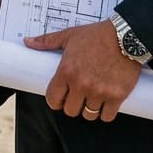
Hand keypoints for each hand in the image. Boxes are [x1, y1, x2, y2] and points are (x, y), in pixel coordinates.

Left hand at [24, 20, 141, 122]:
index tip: (60, 98)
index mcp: (67, 71)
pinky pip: (107, 116)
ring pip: (88, 115)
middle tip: (76, 97)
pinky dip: (105, 112)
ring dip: (88, 109)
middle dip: (72, 105)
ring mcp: (99, 92)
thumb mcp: (69, 35)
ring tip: (91, 98)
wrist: (124, 36)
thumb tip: (28, 42)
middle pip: (70, 111)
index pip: (53, 99)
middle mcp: (82, 84)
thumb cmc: (96, 35)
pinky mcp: (117, 96)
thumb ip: (47, 41)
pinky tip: (105, 103)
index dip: (55, 101)